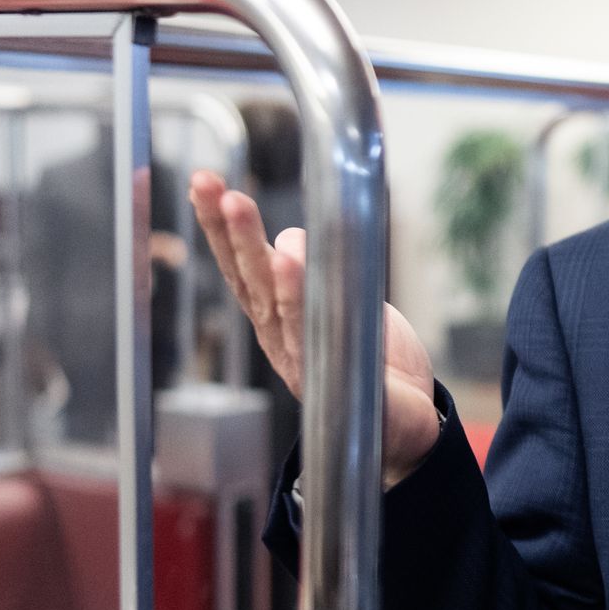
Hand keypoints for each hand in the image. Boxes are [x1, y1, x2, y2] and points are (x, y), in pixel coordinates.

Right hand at [189, 170, 440, 487]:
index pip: (243, 267)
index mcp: (278, 318)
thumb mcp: (342, 306)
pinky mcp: (333, 379)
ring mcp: (302, 360)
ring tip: (238, 204)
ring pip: (271, 298)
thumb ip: (315, 272)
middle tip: (209, 184)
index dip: (221, 227)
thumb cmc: (369, 361)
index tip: (204, 183)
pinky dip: (296, 295)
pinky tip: (286, 260)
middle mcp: (280, 337)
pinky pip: (310, 331)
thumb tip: (287, 238)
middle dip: (225, 229)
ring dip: (252, 249)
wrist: (404, 427)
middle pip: (246, 278)